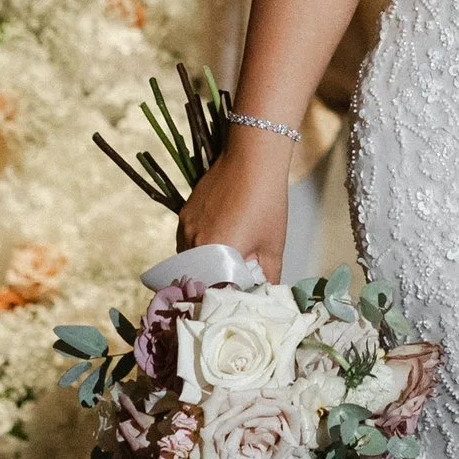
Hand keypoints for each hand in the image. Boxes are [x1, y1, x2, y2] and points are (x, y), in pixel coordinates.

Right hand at [175, 130, 296, 283]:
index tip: (230, 298)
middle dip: (211, 282)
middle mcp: (193, 244)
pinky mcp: (184, 213)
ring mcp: (185, 228)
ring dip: (203, 265)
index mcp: (215, 255)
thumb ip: (269, 276)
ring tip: (223, 264)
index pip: (209, 290)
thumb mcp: (273, 245)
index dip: (219, 296)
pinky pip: (186, 240)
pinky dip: (198, 248)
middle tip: (228, 284)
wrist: (252, 159)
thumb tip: (265, 295)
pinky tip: (217, 242)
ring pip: (189, 259)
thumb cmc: (267, 202)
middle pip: (197, 276)